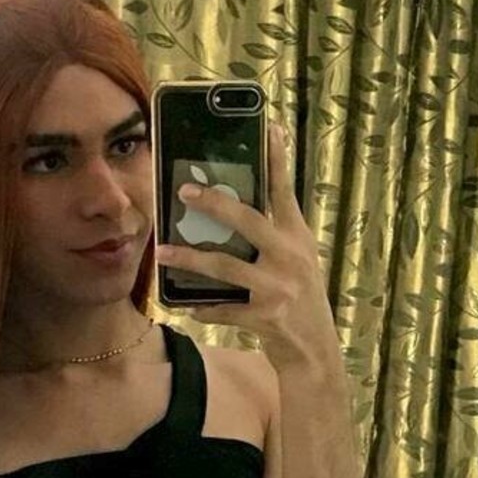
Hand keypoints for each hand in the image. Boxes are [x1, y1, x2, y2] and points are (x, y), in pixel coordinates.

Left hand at [153, 122, 340, 370]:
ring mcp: (279, 288)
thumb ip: (273, 236)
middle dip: (215, 204)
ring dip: (191, 259)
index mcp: (298, 238)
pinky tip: (184, 304)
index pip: (285, 192)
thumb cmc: (298, 302)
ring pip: (226, 266)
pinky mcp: (267, 318)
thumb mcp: (296, 262)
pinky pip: (225, 309)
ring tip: (164, 251)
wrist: (314, 352)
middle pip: (249, 221)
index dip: (277, 158)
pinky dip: (203, 307)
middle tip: (184, 191)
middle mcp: (291, 258)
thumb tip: (232, 211)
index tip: (267, 126)